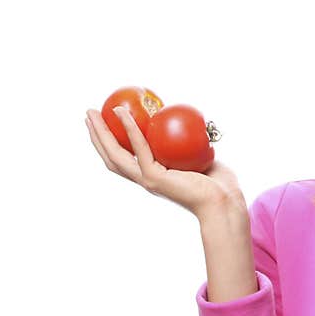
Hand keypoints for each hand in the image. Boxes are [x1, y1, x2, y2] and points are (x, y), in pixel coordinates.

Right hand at [85, 106, 246, 219]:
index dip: (110, 143)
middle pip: (111, 156)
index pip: (124, 159)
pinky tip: (122, 113)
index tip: (103, 122)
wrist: (225, 202)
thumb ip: (191, 142)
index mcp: (153, 175)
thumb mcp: (201, 155)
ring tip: (93, 113)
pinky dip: (130, 129)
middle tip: (89, 113)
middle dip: (97, 136)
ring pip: (116, 155)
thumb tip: (193, 120)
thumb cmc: (219, 183)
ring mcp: (148, 180)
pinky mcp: (155, 178)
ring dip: (101, 133)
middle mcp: (146, 179)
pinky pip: (139, 148)